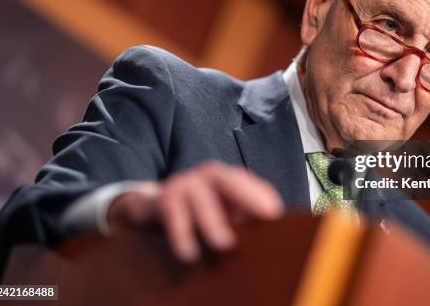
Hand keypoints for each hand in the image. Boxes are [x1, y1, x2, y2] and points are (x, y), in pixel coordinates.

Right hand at [106, 161, 283, 260]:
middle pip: (230, 181)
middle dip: (248, 196)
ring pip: (202, 200)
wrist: (153, 205)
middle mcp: (208, 175)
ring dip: (213, 222)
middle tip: (266, 215)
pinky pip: (174, 216)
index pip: (250, 182)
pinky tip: (189, 254)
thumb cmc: (199, 210)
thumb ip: (244, 217)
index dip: (263, 195)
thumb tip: (267, 235)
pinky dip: (182, 234)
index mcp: (227, 177)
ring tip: (224, 243)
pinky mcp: (164, 198)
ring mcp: (185, 183)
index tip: (276, 214)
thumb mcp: (223, 210)